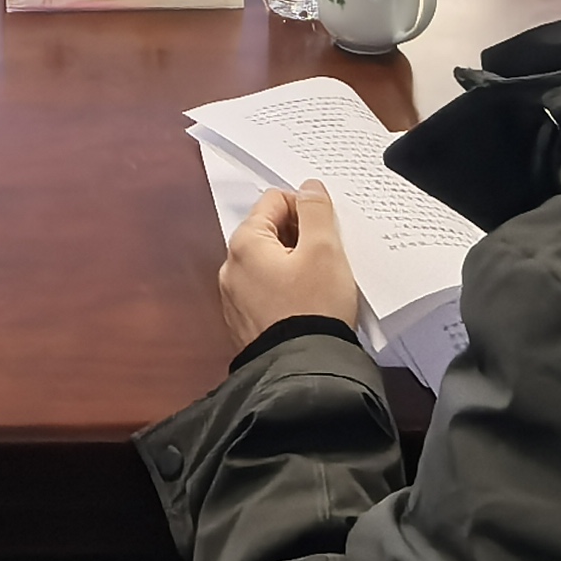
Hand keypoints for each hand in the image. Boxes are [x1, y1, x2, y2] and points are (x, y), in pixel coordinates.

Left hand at [219, 182, 362, 344]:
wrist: (304, 371)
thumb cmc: (314, 310)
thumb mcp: (325, 250)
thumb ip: (316, 211)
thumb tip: (309, 189)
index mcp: (244, 244)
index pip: (274, 201)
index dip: (305, 208)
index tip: (326, 228)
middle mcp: (231, 268)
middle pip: (270, 232)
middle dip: (301, 236)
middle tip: (328, 255)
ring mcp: (235, 298)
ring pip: (270, 262)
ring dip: (296, 264)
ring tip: (322, 282)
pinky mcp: (246, 322)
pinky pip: (267, 291)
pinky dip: (287, 289)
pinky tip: (309, 303)